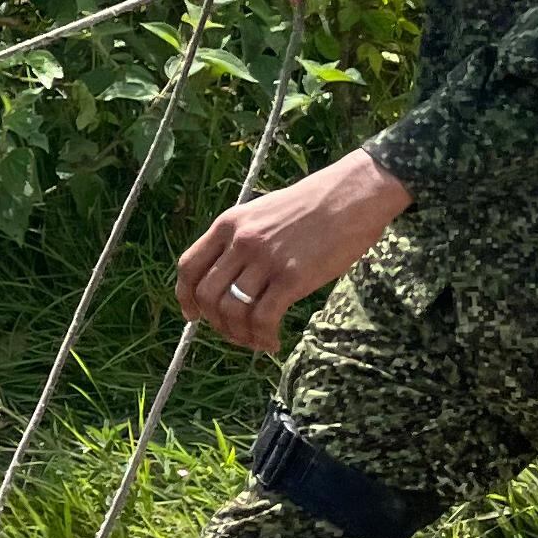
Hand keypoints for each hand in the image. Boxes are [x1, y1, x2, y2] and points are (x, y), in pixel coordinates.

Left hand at [176, 147, 411, 354]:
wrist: (352, 195)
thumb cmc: (312, 205)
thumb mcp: (262, 212)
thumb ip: (241, 240)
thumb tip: (228, 277)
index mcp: (228, 224)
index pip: (189, 266)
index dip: (185, 297)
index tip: (193, 316)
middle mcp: (240, 241)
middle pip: (207, 295)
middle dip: (216, 323)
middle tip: (235, 332)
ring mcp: (265, 260)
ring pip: (232, 311)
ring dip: (240, 334)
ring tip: (257, 339)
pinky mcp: (291, 277)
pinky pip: (263, 318)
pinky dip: (263, 337)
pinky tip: (274, 341)